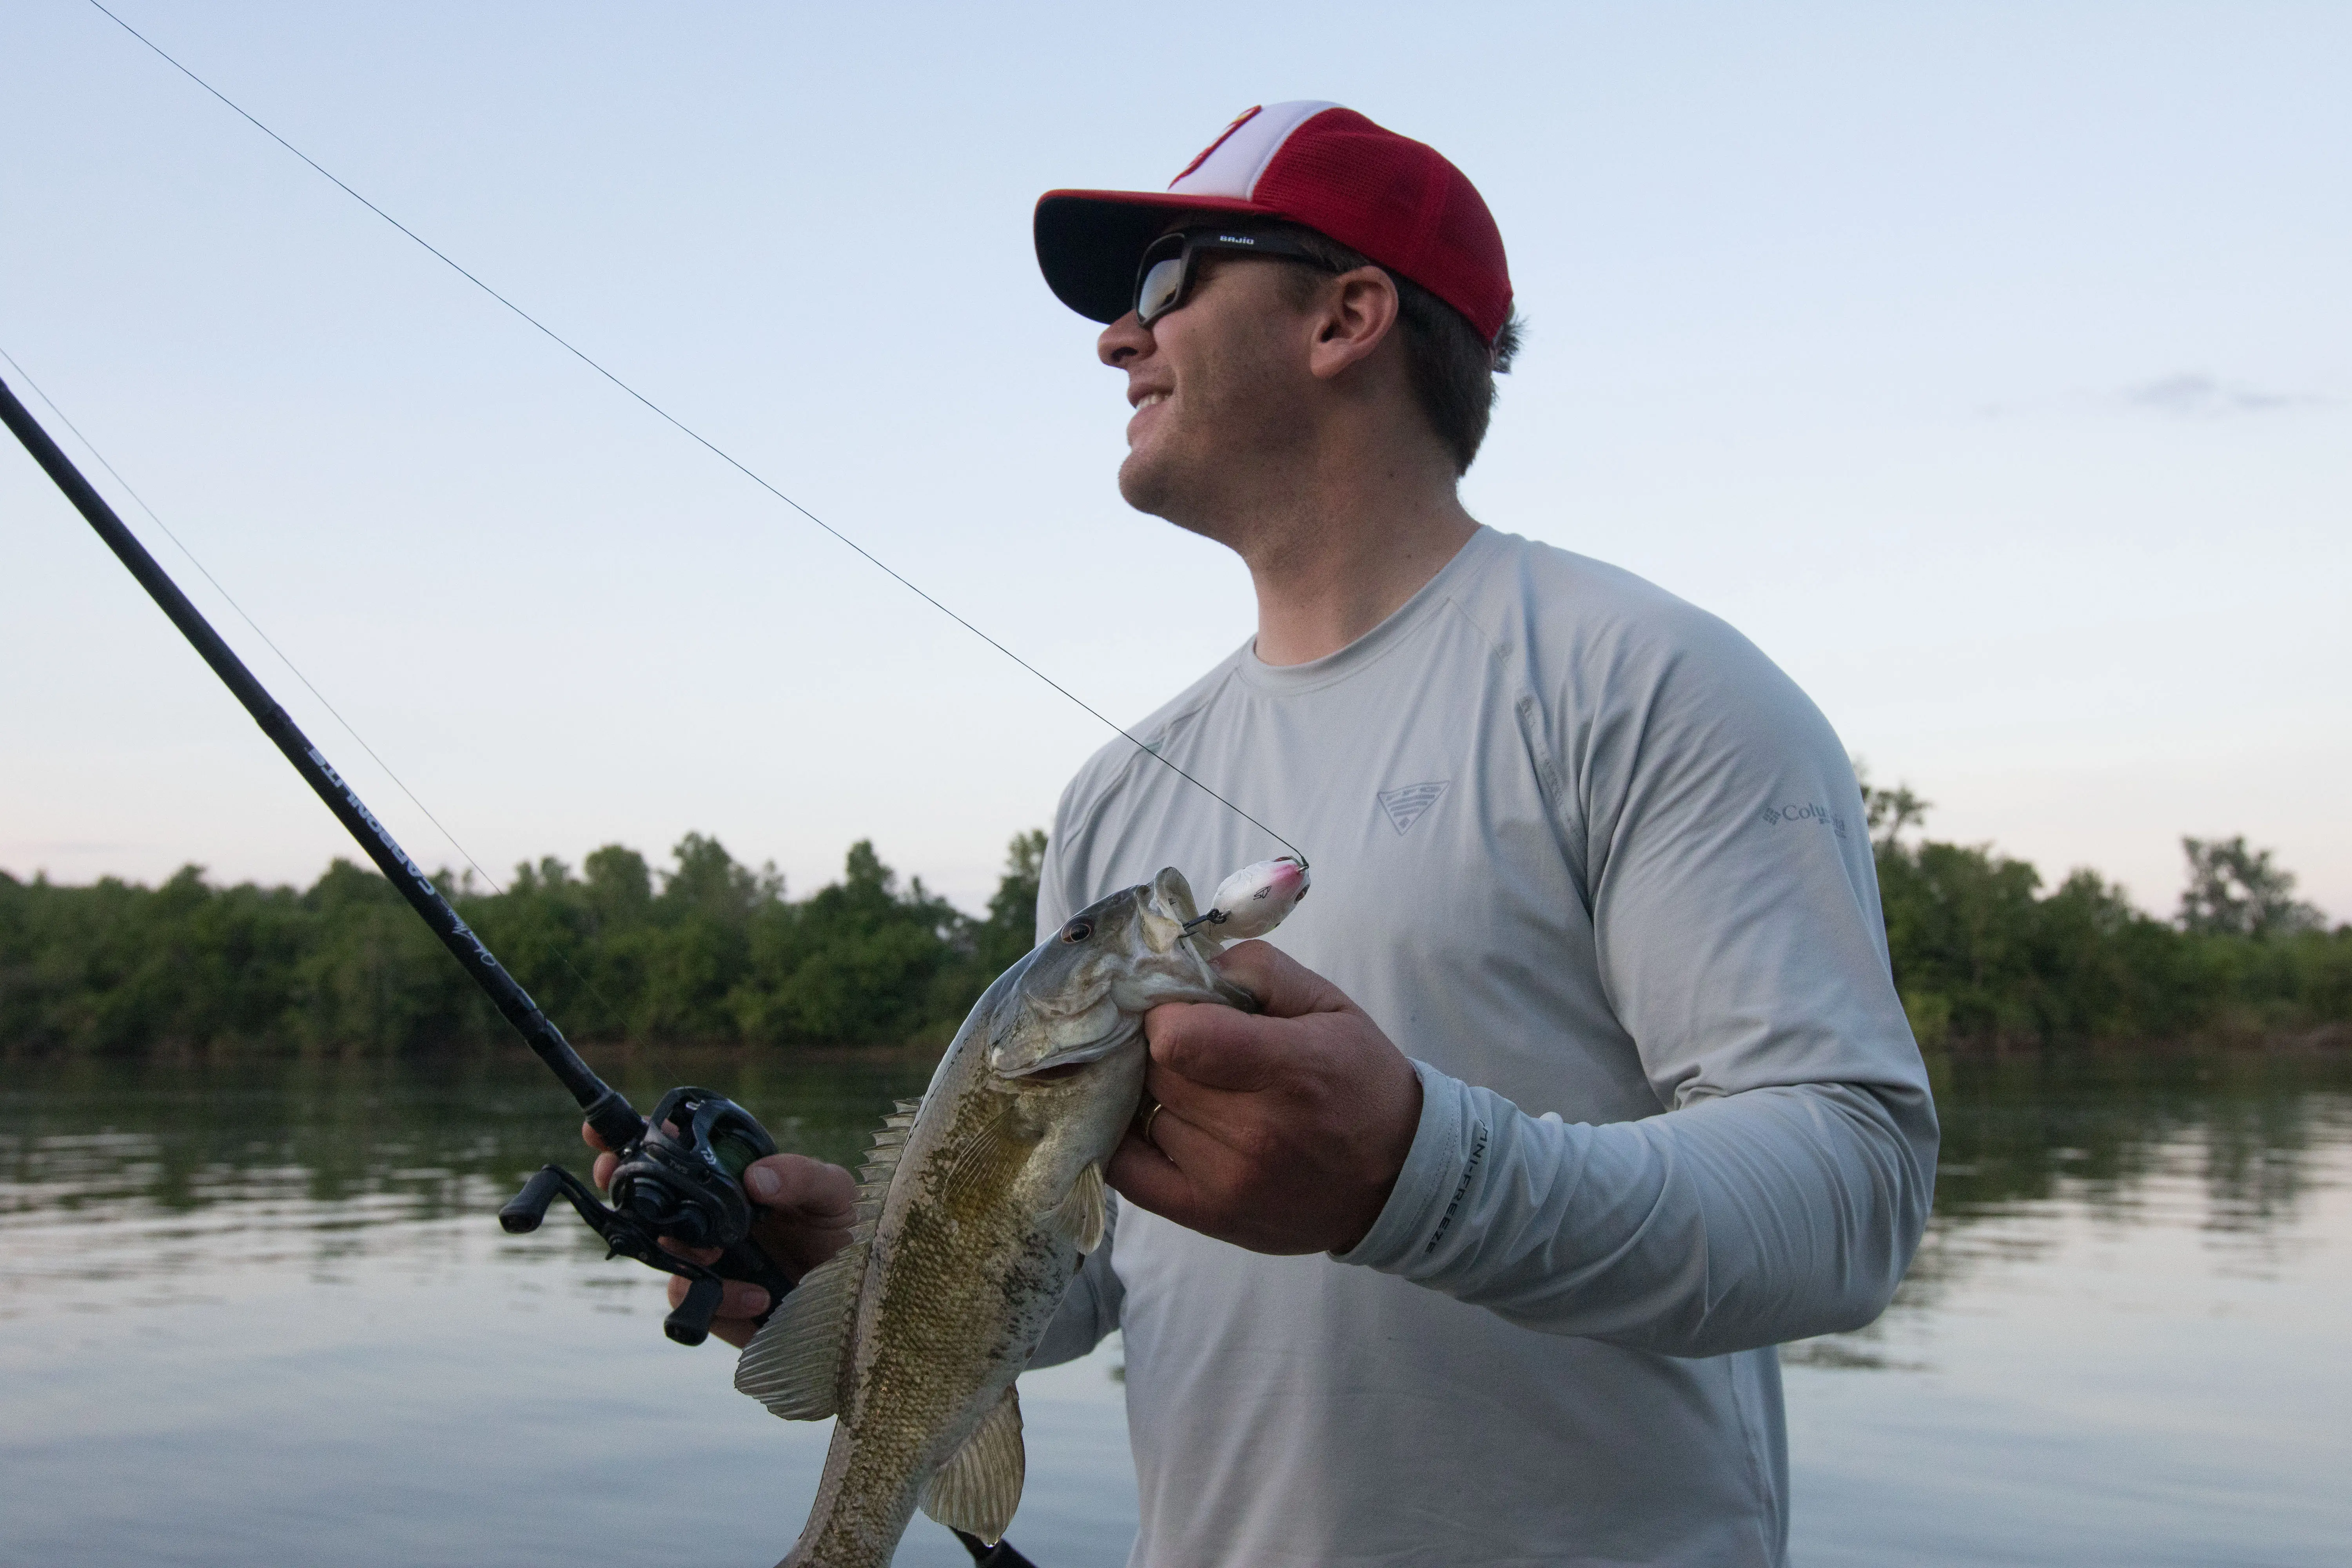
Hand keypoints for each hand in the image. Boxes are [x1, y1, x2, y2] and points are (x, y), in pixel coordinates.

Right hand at [582, 1121, 857, 1349]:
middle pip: (646, 1195)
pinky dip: (722, 1297)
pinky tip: (759, 1294)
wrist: (862, 1302)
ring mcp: (706, 1260)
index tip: (602, 1131)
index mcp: (734, 1177)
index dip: (636, 1136)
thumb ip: (801, 1176)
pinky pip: (690, 1299)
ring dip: (681, 1246)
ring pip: (659, 1248)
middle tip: (612, 1174)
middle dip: (620, 1182)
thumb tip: (754, 1177)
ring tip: (723, 1252)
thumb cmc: (847, 1234)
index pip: (676, 1149)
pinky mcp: (713, 1305)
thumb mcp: (834, 1194)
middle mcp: (710, 1215)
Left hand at [1109, 940, 1421, 1254]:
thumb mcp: (1328, 1004)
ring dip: (1150, 1095)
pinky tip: (1149, 1122)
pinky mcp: (1207, 1216)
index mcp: (1289, 1069)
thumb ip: (1257, 970)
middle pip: (1155, 1073)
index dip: (1164, 1014)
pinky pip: (1128, 1173)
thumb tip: (1186, 966)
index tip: (1180, 1011)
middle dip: (1157, 1050)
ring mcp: (1227, 1181)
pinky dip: (1126, 1141)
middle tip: (1186, 1047)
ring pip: (1140, 1115)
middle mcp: (1255, 1131)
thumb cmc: (1360, 1081)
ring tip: (1188, 1088)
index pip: (1178, 1038)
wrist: (1398, 1178)